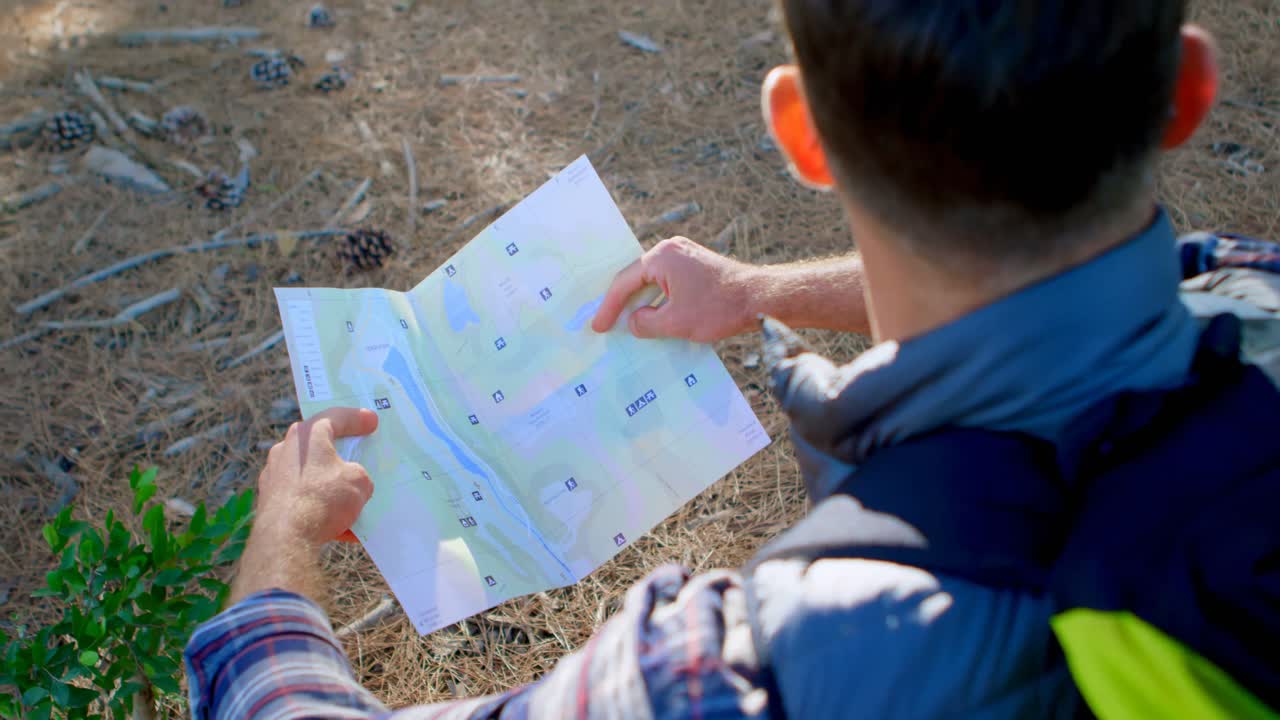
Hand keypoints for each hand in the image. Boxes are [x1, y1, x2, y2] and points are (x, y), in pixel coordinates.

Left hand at [256, 407, 378, 544]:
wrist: (287, 538)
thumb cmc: (324, 499)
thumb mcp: (359, 481)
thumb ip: (359, 475)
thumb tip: (352, 483)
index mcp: (306, 436)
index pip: (335, 417)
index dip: (357, 418)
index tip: (372, 421)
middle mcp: (285, 451)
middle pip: (319, 447)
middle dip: (341, 455)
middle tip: (359, 458)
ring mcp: (273, 477)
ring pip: (311, 477)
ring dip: (332, 487)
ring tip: (353, 505)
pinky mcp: (269, 502)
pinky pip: (302, 501)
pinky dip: (320, 510)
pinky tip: (341, 530)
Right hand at [591, 237, 757, 341]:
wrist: (760, 298)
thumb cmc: (719, 308)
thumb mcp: (675, 323)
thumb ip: (647, 324)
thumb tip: (634, 322)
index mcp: (661, 257)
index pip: (624, 282)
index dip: (609, 307)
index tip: (598, 327)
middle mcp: (671, 250)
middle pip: (637, 277)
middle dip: (622, 302)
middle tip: (607, 324)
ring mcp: (685, 256)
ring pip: (653, 281)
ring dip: (642, 302)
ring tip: (628, 323)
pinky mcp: (697, 266)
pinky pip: (668, 282)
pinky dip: (659, 299)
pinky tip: (655, 317)